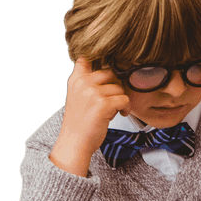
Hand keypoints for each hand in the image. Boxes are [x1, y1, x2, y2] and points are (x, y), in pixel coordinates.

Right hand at [50, 58, 130, 175]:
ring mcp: (92, 92)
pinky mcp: (103, 104)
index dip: (100, 61)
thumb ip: (86, 80)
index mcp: (76, 79)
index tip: (107, 69)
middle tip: (112, 100)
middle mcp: (83, 83)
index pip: (86, 58)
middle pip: (111, 73)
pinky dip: (126, 108)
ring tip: (112, 110)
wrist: (75, 141)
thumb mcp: (77, 95)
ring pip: (119, 88)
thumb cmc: (80, 121)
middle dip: (115, 86)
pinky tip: (119, 114)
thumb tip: (104, 67)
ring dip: (120, 100)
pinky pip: (124, 99)